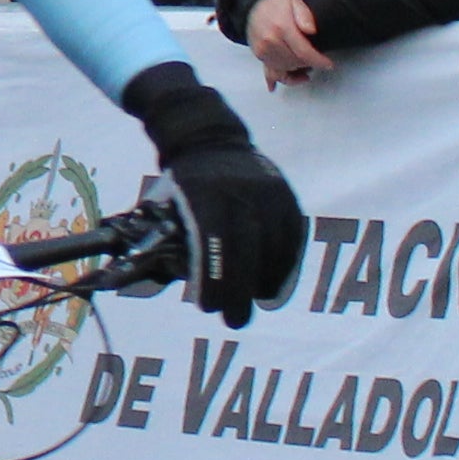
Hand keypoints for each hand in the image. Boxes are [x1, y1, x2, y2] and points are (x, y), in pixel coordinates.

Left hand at [121, 65, 304, 323]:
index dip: (215, 278)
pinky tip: (272, 284)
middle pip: (247, 249)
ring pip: (276, 246)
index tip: (209, 306)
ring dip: (266, 281)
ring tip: (254, 302)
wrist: (210, 138)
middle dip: (240, 290)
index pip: (214, 242)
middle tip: (234, 321)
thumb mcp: (165, 204)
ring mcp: (269, 191)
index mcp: (204, 192)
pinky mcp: (287, 195)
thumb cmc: (181, 184)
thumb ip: (168, 241)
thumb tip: (166, 285)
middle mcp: (241, 190)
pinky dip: (285, 264)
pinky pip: (292, 236)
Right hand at [242, 0, 331, 84]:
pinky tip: (275, 87)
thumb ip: (305, 15)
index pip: (303, 52)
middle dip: (309, 65)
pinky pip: (270, 72)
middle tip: (317, 62)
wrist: (251, 6)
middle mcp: (270, 42)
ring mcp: (263, 51)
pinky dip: (277, 80)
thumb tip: (311, 30)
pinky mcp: (259, 56)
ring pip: (284, 70)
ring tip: (306, 70)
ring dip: (297, 72)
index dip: (318, 61)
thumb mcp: (294, 2)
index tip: (328, 65)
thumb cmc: (275, 4)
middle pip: (295, 63)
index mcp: (282, 29)